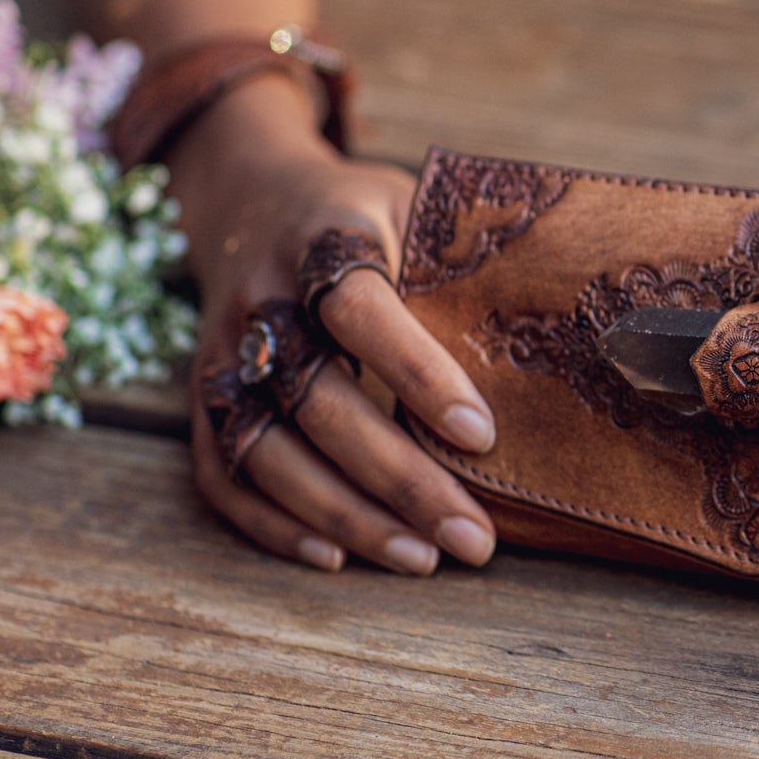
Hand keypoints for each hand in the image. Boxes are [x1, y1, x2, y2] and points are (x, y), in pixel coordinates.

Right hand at [174, 78, 497, 573]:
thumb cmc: (365, 214)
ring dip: (346, 516)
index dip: (418, 375)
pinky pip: (223, 476)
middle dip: (400, 479)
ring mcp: (221, 356)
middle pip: (320, 403)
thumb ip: (460, 263)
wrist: (250, 199)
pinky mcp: (201, 402)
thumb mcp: (414, 206)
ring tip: (422, 559)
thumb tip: (557, 334)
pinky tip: (338, 556)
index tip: (483, 437)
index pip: (361, 312)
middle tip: (473, 537)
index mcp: (323, 241)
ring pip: (269, 453)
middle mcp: (261, 302)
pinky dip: (274, 525)